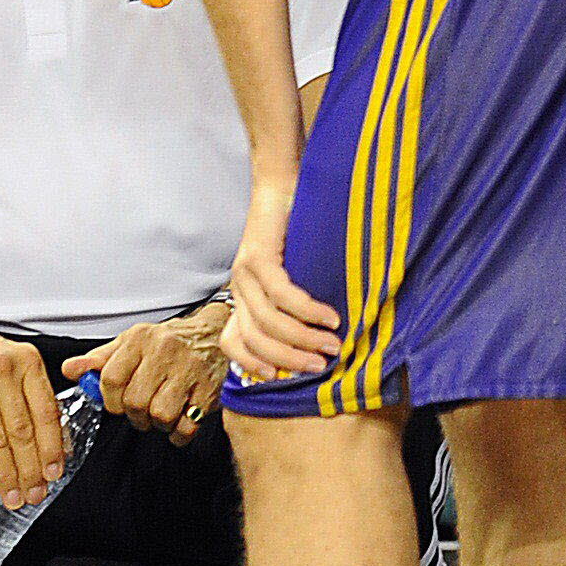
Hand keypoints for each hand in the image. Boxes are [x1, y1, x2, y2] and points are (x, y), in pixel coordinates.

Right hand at [0, 317, 65, 510]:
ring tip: (12, 494)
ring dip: (7, 474)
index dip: (53, 447)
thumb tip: (52, 436)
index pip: (47, 412)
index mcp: (25, 360)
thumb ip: (29, 392)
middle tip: (35, 493)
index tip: (55, 471)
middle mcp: (4, 370)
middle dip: (32, 470)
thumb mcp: (6, 358)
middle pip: (24, 431)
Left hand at [62, 308, 229, 445]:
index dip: (109, 399)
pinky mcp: (209, 391)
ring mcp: (189, 371)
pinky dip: (178, 434)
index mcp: (140, 340)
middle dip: (133, 415)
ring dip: (156, 424)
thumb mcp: (130, 343)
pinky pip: (187, 425)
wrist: (211, 335)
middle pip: (135, 400)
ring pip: (160, 414)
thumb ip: (99, 359)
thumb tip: (69, 371)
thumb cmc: (165, 342)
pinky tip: (176, 425)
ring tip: (157, 415)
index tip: (115, 403)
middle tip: (138, 412)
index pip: (111, 377)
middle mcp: (164, 352)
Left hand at [220, 182, 342, 382]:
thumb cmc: (295, 236)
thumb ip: (294, 308)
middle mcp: (238, 288)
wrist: (282, 186)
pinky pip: (282, 294)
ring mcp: (244, 273)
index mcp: (242, 298)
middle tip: (322, 366)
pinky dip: (308, 311)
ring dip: (304, 338)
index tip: (281, 378)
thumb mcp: (292, 278)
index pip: (232, 342)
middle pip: (255, 339)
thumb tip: (323, 346)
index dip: (251, 363)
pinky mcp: (258, 256)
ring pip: (269, 321)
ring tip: (334, 343)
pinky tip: (331, 317)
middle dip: (289, 359)